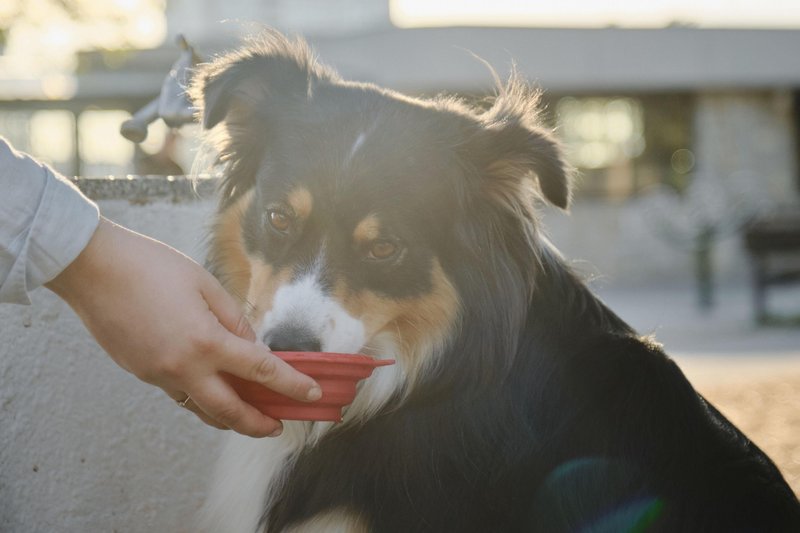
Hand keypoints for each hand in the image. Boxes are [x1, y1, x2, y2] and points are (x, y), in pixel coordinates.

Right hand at [46, 217, 320, 436]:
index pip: (261, 371)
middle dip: (258, 424)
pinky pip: (179, 394)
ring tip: (250, 416)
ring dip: (229, 417)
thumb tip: (250, 346)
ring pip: (200, 409)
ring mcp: (158, 375)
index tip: (311, 395)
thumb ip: (234, 319)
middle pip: (229, 411)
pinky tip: (213, 391)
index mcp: (205, 341)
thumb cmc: (150, 266)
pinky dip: (201, 399)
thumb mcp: (205, 284)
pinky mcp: (140, 373)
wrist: (92, 268)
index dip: (291, 385)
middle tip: (278, 426)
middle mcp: (182, 367)